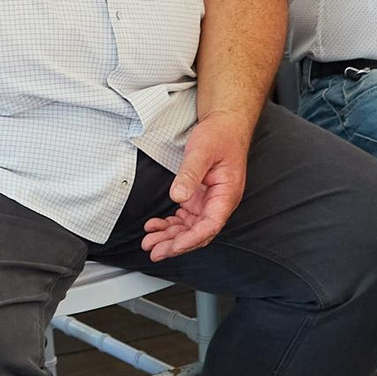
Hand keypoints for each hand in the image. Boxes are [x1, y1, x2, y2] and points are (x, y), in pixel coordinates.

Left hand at [142, 114, 251, 260]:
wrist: (224, 124)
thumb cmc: (220, 136)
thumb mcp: (202, 151)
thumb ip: (190, 174)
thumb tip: (178, 196)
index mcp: (226, 195)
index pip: (210, 226)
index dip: (191, 239)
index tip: (173, 247)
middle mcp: (219, 203)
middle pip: (198, 233)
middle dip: (176, 244)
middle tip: (154, 251)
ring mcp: (208, 201)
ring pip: (189, 228)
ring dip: (170, 237)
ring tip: (150, 241)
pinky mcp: (199, 197)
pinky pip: (185, 218)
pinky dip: (170, 224)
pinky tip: (156, 226)